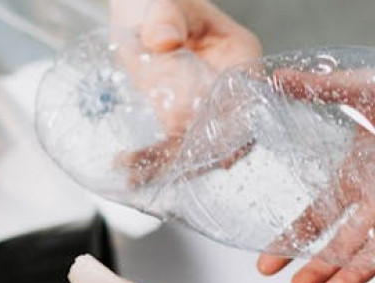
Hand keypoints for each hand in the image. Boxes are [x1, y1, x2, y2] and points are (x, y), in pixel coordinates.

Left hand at [110, 0, 261, 183]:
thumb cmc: (160, 1)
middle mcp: (231, 88)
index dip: (225, 127)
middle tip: (162, 169)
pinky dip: (156, 159)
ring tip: (136, 174)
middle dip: (195, 156)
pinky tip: (132, 171)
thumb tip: (164, 42)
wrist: (143, 8)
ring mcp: (208, 106)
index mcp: (240, 57)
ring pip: (200, 147)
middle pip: (226, 134)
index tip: (197, 143)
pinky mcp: (185, 117)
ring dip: (171, 164)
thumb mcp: (163, 3)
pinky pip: (176, 144)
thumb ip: (165, 19)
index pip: (242, 100)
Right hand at [255, 69, 374, 282]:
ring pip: (372, 255)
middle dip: (318, 268)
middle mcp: (373, 204)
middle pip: (340, 245)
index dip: (289, 243)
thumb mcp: (357, 90)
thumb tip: (274, 77)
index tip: (265, 265)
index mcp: (351, 181)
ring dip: (352, 276)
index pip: (313, 220)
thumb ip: (317, 89)